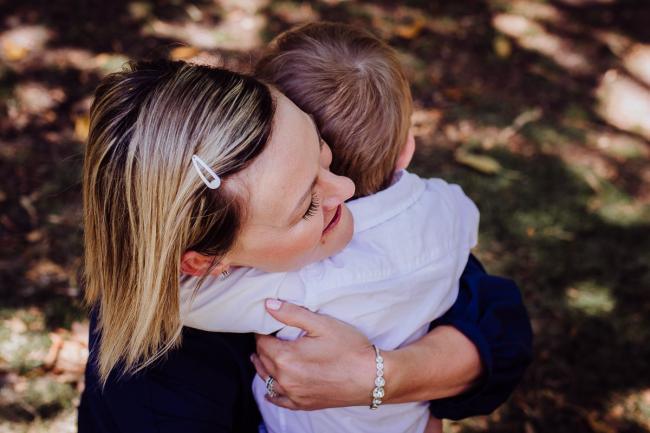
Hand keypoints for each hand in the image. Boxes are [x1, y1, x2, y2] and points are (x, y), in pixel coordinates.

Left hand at [252, 300, 375, 409]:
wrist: (372, 378)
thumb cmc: (349, 348)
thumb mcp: (321, 324)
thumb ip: (292, 314)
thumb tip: (268, 305)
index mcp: (285, 357)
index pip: (262, 342)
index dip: (262, 331)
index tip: (266, 326)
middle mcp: (285, 379)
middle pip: (263, 360)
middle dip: (262, 347)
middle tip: (266, 337)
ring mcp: (294, 394)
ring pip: (267, 380)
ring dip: (263, 367)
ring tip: (261, 357)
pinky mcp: (304, 404)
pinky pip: (280, 400)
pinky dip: (272, 393)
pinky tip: (270, 390)